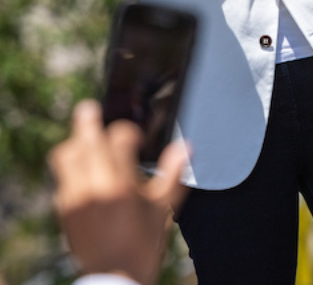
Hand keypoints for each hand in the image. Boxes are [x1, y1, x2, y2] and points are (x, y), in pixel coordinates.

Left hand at [48, 100, 187, 284]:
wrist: (115, 275)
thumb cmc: (143, 243)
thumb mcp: (164, 208)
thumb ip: (174, 173)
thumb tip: (185, 147)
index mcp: (121, 183)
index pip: (119, 138)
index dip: (129, 132)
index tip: (136, 139)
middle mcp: (92, 185)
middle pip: (84, 139)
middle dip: (88, 120)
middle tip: (90, 108)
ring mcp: (73, 196)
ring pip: (65, 156)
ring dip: (75, 144)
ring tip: (86, 141)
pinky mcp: (63, 208)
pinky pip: (62, 177)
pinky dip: (71, 167)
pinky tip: (84, 170)